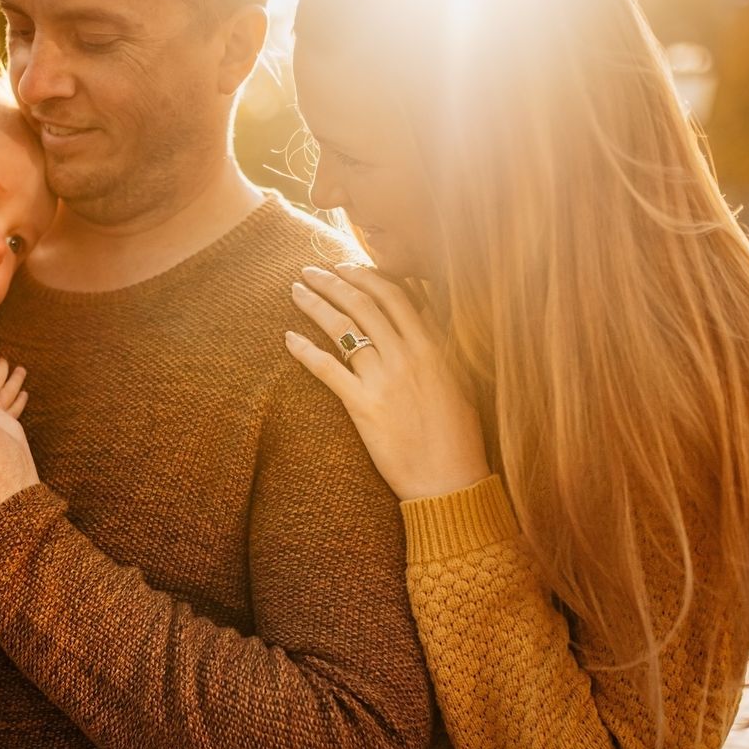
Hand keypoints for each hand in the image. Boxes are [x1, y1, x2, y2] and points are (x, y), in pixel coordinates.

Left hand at [287, 264, 491, 501]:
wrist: (450, 481)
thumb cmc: (459, 438)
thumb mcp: (460, 383)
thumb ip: (440, 349)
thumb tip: (426, 319)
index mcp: (433, 348)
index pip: (396, 296)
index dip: (367, 276)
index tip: (347, 267)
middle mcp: (407, 357)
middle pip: (364, 305)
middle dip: (334, 281)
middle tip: (311, 269)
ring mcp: (384, 380)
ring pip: (343, 329)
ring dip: (316, 305)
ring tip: (296, 290)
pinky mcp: (363, 406)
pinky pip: (327, 370)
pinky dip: (305, 351)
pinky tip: (288, 338)